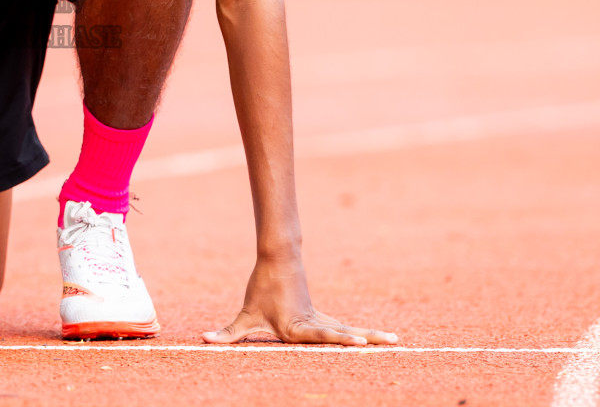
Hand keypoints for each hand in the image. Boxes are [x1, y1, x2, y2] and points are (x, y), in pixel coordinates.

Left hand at [203, 257, 397, 345]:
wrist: (277, 257)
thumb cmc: (261, 288)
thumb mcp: (245, 314)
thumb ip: (227, 333)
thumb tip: (204, 340)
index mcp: (297, 327)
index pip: (323, 335)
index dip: (341, 339)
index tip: (360, 342)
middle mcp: (313, 323)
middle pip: (344, 332)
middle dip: (368, 339)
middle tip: (393, 341)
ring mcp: (320, 317)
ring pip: (348, 328)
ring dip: (370, 334)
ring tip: (395, 340)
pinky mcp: (322, 314)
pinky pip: (343, 326)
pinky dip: (359, 333)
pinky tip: (373, 339)